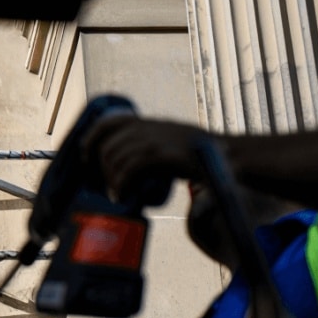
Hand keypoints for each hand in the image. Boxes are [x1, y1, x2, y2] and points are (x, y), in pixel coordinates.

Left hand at [82, 114, 214, 203]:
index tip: (86, 156)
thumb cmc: (204, 158)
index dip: (92, 137)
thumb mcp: (173, 143)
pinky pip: (130, 168)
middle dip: (101, 169)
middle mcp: (152, 128)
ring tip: (117, 194)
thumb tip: (127, 165)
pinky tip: (123, 196)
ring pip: (117, 157)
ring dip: (111, 180)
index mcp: (153, 124)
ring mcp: (158, 140)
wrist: (232, 158)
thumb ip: (152, 147)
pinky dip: (121, 184)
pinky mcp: (164, 155)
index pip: (112, 121)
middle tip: (107, 187)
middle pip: (109, 145)